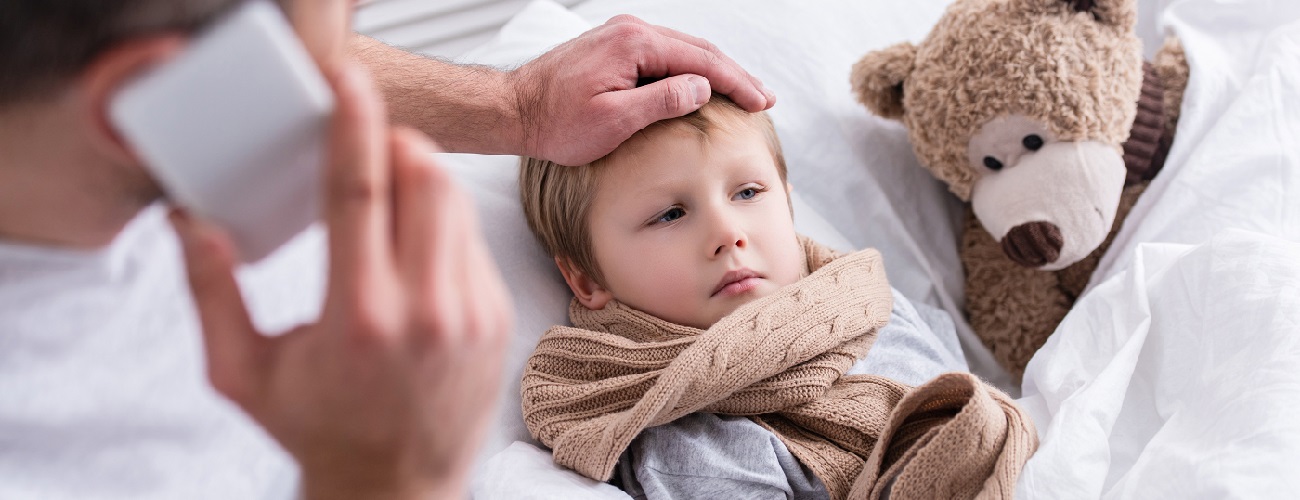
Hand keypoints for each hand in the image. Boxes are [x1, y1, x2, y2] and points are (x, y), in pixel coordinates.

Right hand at [170, 63, 512, 499]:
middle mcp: (425, 310)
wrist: (396, 486)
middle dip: (392, 146)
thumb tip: (195, 225)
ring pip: (455, 201)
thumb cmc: (319, 431)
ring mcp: (470, 313)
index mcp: (358, 318)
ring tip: (385, 200)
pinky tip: (412, 252)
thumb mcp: (243, 374)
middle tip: (363, 153)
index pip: (360, 193)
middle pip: (423, 178)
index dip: (354, 126)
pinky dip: (442, 224)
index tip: (348, 86)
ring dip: (419, 179)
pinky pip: (473, 239)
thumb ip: (211, 295)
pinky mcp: (496, 316)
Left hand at [509, 14, 774, 165]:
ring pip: (683, 51)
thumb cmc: (557, 122)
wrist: (514, 110)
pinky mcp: (615, 48)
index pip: (701, 61)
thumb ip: (661, 101)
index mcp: (634, 44)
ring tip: (743, 92)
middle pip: (698, 50)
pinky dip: (691, 69)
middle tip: (764, 98)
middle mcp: (631, 31)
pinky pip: (664, 55)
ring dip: (715, 72)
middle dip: (734, 75)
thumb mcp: (613, 121)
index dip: (736, 82)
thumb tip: (703, 87)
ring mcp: (622, 37)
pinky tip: (703, 85)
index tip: (761, 103)